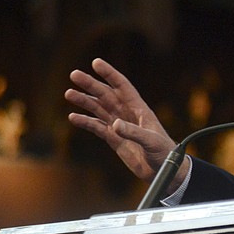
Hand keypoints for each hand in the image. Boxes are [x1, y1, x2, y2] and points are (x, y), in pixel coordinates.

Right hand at [65, 58, 188, 191]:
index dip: (110, 74)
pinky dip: (85, 122)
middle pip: (106, 95)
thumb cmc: (164, 152)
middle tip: (74, 74)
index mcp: (139, 109)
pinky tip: (73, 117)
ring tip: (69, 93)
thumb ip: (133, 132)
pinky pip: (97, 127)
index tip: (96, 62)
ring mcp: (120, 126)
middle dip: (91, 84)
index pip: (122, 86)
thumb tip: (114, 124)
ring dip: (84, 101)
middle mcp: (127, 114)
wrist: (164, 170)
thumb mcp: (151, 141)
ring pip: (99, 109)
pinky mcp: (114, 139)